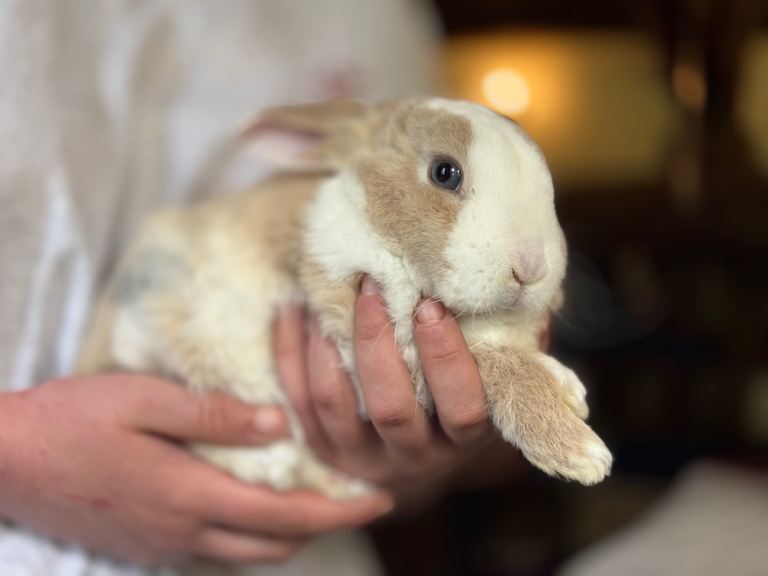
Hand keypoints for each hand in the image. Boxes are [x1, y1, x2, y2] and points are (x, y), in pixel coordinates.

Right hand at [0, 375, 392, 565]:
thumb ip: (215, 415)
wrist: (4, 462)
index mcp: (192, 495)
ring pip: (249, 553)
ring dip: (289, 533)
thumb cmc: (73, 420)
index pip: (288, 514)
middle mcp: (186, 532)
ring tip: (315, 500)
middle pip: (276, 544)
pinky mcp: (146, 547)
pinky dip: (251, 535)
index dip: (341, 509)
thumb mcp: (144, 399)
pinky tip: (253, 506)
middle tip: (357, 497)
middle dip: (325, 524)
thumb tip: (278, 424)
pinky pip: (217, 551)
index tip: (382, 499)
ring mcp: (164, 546)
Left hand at [275, 277, 507, 499]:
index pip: (462, 409)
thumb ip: (509, 343)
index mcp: (459, 439)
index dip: (447, 359)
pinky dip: (291, 349)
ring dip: (329, 343)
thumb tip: (526, 295)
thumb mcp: (491, 377)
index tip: (432, 306)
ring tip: (331, 291)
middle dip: (379, 342)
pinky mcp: (318, 444)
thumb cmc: (457, 396)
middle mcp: (409, 456)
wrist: (412, 450)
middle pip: (391, 407)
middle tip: (373, 285)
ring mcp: (357, 454)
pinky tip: (294, 307)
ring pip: (334, 402)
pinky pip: (296, 397)